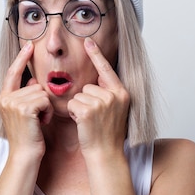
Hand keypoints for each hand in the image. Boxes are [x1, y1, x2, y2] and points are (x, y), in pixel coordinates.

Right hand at [0, 41, 52, 156]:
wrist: (25, 156)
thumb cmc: (28, 137)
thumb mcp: (25, 113)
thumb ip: (26, 95)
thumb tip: (33, 80)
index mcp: (3, 98)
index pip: (13, 72)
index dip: (22, 58)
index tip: (30, 45)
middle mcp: (5, 98)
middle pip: (35, 85)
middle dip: (42, 101)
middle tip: (37, 119)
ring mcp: (13, 103)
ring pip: (42, 93)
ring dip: (46, 108)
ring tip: (39, 122)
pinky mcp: (24, 109)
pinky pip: (45, 100)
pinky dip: (48, 112)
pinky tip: (42, 123)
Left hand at [67, 38, 129, 154]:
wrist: (106, 153)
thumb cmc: (107, 134)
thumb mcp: (115, 110)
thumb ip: (107, 94)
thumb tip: (95, 81)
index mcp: (122, 93)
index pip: (107, 69)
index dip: (96, 54)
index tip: (88, 40)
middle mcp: (114, 95)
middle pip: (88, 86)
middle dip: (86, 100)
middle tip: (94, 118)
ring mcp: (102, 103)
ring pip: (78, 95)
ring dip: (79, 108)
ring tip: (89, 121)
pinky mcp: (88, 110)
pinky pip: (72, 103)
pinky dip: (73, 113)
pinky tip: (83, 124)